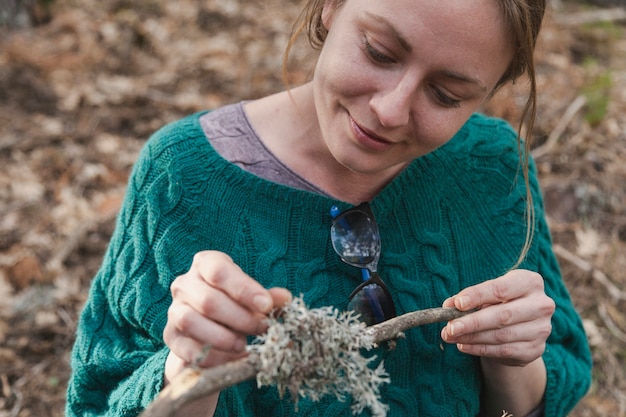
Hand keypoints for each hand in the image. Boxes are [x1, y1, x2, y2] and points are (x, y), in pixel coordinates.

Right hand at [163, 251, 291, 382]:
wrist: (210, 330)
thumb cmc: (235, 305)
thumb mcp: (253, 297)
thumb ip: (268, 298)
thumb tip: (285, 298)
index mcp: (205, 264)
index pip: (219, 271)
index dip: (244, 289)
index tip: (266, 306)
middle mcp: (184, 283)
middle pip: (208, 300)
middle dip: (240, 318)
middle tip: (263, 329)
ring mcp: (174, 309)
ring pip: (192, 322)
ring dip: (223, 337)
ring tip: (244, 344)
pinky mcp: (170, 336)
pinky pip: (187, 347)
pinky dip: (213, 355)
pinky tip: (232, 357)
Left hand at [440, 269, 554, 366]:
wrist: (519, 325)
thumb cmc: (498, 302)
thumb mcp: (486, 294)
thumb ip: (468, 299)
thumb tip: (448, 306)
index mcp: (530, 282)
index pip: (501, 289)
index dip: (477, 296)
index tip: (457, 303)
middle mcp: (541, 305)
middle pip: (503, 315)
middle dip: (472, 322)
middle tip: (449, 327)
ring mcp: (541, 329)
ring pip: (502, 335)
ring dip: (472, 337)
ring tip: (450, 336)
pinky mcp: (535, 349)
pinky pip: (504, 351)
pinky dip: (480, 349)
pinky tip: (463, 345)